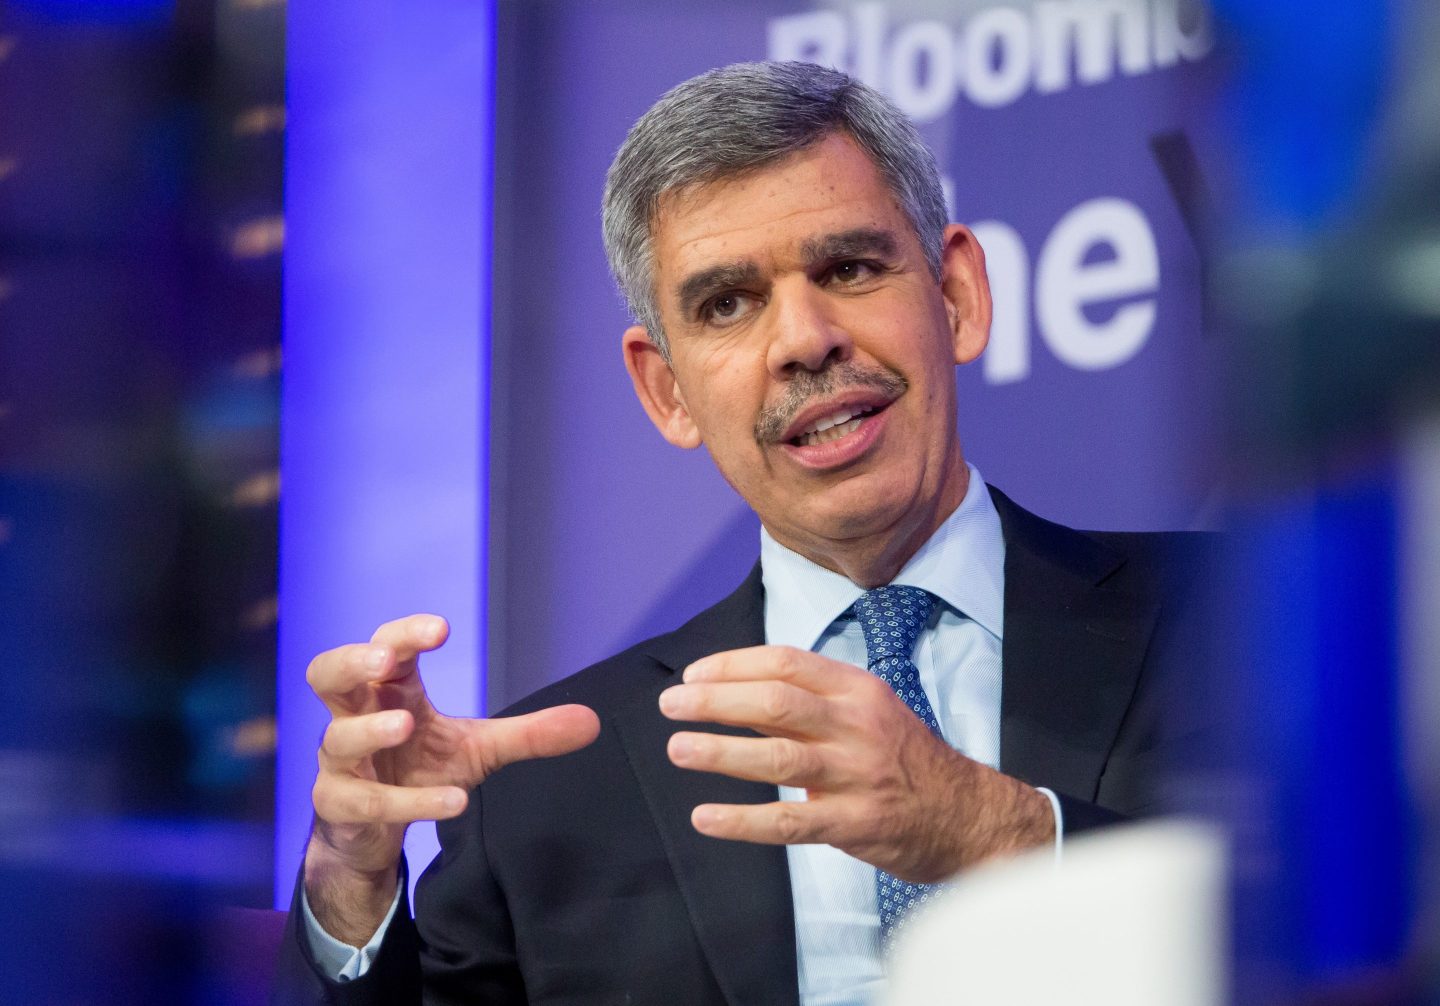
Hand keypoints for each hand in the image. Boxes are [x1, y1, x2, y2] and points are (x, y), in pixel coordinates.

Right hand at [304, 614, 598, 942]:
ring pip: (337, 737)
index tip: (442, 629)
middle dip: (351, 661)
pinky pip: (363, 800)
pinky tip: (454, 801)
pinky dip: (408, 801)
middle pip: (326, 673)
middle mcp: (354, 716)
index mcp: (389, 690)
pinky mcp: (338, 805)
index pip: (385, 646)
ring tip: (405, 727)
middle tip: (383, 660)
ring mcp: (341, 762)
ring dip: (370, 730)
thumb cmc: (419, 768)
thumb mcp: (479, 749)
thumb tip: (592, 722)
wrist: (375, 832)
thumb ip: (529, 735)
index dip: (405, 634)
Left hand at [658, 646, 1052, 882]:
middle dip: (716, 700)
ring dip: (721, 752)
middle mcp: (857, 725)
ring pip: (778, 757)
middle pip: (776, 702)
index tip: (692, 676)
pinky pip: (788, 823)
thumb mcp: (862, 713)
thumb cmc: (900, 758)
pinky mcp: (855, 824)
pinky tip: (704, 817)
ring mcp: (857, 775)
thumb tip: (727, 693)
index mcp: (856, 689)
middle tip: (672, 705)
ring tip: (678, 748)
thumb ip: (801, 705)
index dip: (732, 665)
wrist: (965, 814)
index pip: (784, 663)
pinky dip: (741, 820)